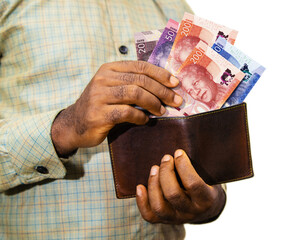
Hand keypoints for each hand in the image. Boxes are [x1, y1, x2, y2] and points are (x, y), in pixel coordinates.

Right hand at [51, 61, 182, 155]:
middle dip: (162, 91)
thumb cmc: (100, 106)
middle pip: (140, 80)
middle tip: (176, 101)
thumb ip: (132, 83)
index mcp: (109, 69)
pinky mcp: (98, 114)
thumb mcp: (113, 88)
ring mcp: (99, 96)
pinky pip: (126, 112)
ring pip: (135, 93)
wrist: (74, 124)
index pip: (140, 66)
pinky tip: (145, 120)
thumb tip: (165, 86)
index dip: (160, 74)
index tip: (175, 83)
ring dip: (153, 103)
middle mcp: (103, 79)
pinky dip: (140, 117)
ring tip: (162, 111)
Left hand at [136, 149, 225, 223]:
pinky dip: (142, 201)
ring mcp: (177, 218)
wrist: (206, 208)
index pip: (193, 184)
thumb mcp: (210, 176)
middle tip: (165, 157)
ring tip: (154, 168)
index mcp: (206, 199)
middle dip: (166, 173)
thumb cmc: (206, 184)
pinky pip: (149, 215)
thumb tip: (183, 143)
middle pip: (173, 194)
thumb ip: (200, 164)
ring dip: (153, 184)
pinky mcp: (164, 220)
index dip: (184, 166)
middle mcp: (191, 212)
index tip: (178, 152)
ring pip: (160, 206)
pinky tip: (140, 186)